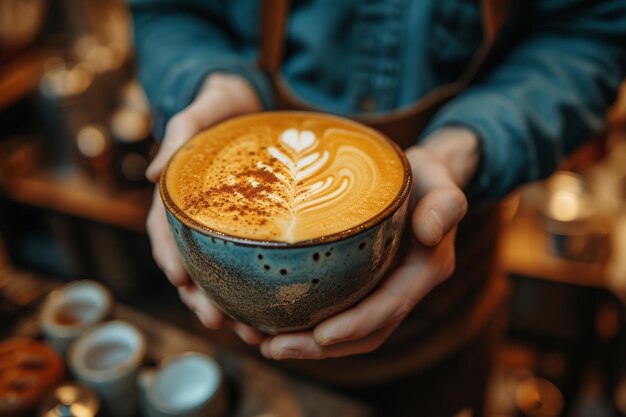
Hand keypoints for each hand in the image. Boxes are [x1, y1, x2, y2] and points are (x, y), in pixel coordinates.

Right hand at [145, 73, 264, 336]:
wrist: (245, 106)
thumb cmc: (219, 108)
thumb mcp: (200, 112)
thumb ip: (179, 132)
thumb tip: (152, 172)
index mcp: (177, 196)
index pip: (165, 232)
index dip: (169, 257)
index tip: (181, 281)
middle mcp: (195, 219)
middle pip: (191, 267)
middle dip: (201, 299)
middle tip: (219, 322)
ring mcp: (220, 229)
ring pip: (218, 277)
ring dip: (229, 307)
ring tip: (251, 333)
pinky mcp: (245, 231)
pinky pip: (246, 266)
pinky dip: (254, 293)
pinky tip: (271, 313)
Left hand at [257, 127, 479, 359]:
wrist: (421, 179)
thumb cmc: (429, 178)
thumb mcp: (442, 183)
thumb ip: (446, 203)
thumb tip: (430, 229)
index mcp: (422, 272)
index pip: (389, 307)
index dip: (355, 325)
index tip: (320, 335)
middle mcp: (400, 289)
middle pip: (360, 333)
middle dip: (317, 347)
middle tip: (273, 348)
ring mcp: (376, 288)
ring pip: (341, 329)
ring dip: (302, 342)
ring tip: (258, 340)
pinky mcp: (357, 281)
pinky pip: (329, 308)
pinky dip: (297, 318)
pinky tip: (262, 315)